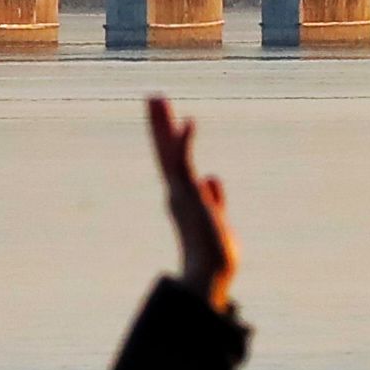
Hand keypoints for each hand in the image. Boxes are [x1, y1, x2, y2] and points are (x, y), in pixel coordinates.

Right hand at [147, 95, 238, 309]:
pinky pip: (184, 162)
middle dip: (159, 123)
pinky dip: (185, 142)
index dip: (169, 136)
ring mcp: (181, 192)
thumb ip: (214, 197)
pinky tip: (188, 122)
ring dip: (162, 124)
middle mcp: (176, 192)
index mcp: (182, 197)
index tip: (168, 117)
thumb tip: (212, 177)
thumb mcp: (217, 218)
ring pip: (168, 152)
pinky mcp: (190, 194)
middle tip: (152, 96)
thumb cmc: (215, 254)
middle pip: (164, 151)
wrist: (210, 272)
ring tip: (156, 98)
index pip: (173, 160)